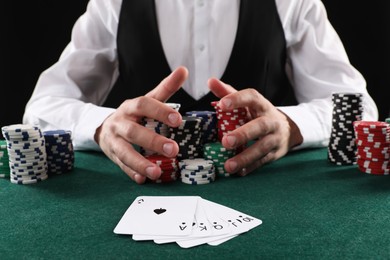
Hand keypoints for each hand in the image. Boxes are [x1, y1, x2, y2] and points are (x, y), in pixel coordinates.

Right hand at [94, 66, 188, 183]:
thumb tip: (184, 70)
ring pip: (124, 152)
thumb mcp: (148, 99)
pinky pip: (121, 165)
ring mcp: (114, 140)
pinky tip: (143, 180)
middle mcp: (120, 123)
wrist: (104, 126)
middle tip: (174, 150)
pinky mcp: (112, 155)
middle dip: (153, 141)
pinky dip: (131, 173)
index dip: (160, 112)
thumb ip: (166, 87)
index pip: (144, 105)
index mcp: (131, 107)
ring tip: (157, 172)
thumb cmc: (134, 114)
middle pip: (134, 132)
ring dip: (140, 163)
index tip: (178, 120)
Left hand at [208, 78, 302, 175]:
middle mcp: (271, 120)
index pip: (251, 97)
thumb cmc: (258, 113)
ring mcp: (276, 138)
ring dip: (245, 157)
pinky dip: (251, 167)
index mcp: (262, 104)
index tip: (221, 104)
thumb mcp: (247, 102)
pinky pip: (264, 161)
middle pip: (260, 126)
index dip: (237, 99)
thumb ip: (228, 93)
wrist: (287, 128)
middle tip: (225, 141)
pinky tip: (239, 172)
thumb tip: (210, 81)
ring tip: (228, 166)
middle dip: (244, 134)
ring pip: (262, 148)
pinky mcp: (276, 153)